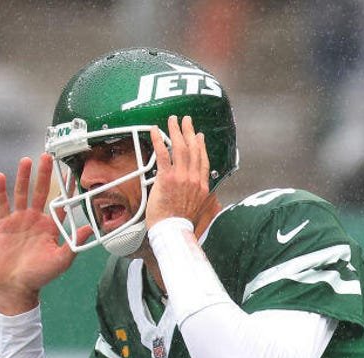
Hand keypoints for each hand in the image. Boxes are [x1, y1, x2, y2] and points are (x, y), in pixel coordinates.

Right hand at [0, 154, 90, 314]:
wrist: (16, 286)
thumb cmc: (40, 276)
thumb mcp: (61, 260)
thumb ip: (74, 243)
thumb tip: (90, 228)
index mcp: (51, 227)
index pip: (61, 204)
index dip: (66, 189)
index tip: (71, 172)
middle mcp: (36, 220)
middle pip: (41, 192)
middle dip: (44, 175)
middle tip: (48, 156)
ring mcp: (19, 221)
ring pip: (22, 194)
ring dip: (24, 178)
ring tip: (26, 160)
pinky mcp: (4, 225)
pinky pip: (2, 204)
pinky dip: (0, 191)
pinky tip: (0, 177)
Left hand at [146, 115, 213, 229]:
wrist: (173, 232)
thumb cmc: (182, 225)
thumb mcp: (200, 211)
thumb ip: (203, 200)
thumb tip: (208, 198)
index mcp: (202, 186)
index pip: (203, 160)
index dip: (201, 145)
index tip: (199, 136)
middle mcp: (194, 179)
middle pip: (193, 149)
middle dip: (189, 131)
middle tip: (186, 120)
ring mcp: (181, 177)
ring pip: (180, 148)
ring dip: (176, 130)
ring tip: (173, 119)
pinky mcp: (167, 178)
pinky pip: (163, 154)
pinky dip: (159, 140)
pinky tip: (156, 130)